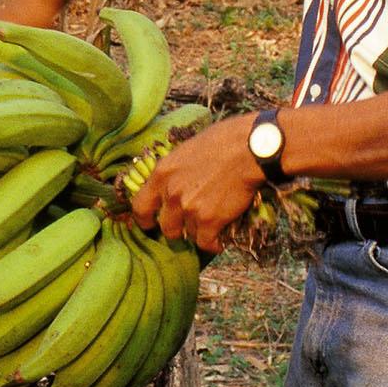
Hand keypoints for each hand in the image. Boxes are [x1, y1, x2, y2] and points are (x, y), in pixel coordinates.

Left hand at [130, 115, 264, 253]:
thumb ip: (175, 172)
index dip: (145, 219)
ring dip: (200, 232)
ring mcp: (189, 208)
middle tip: (190, 225)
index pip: (139, 207)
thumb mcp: (186, 151)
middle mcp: (171, 193)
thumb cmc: (222, 141)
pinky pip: (206, 244)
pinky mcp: (210, 220)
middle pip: (166, 227)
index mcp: (162, 174)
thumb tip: (173, 183)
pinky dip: (213, 245)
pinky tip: (220, 241)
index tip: (151, 223)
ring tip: (212, 224)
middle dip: (178, 229)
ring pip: (189, 235)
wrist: (248, 149)